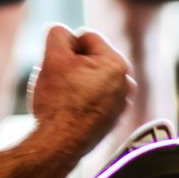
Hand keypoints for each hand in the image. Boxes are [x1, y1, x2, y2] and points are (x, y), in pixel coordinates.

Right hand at [27, 25, 132, 151]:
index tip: (55, 66)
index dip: (65, 48)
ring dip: (76, 82)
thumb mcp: (52, 58)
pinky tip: (68, 112)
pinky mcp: (112, 120)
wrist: (58, 145)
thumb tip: (62, 32)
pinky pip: (94, 99)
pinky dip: (81, 100)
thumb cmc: (57, 102)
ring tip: (61, 99)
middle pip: (90, 59)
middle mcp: (126, 83)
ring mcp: (121, 104)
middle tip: (57, 82)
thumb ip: (57, 34)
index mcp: (117, 64)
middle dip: (72, 65)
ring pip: (91, 79)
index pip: (86, 37)